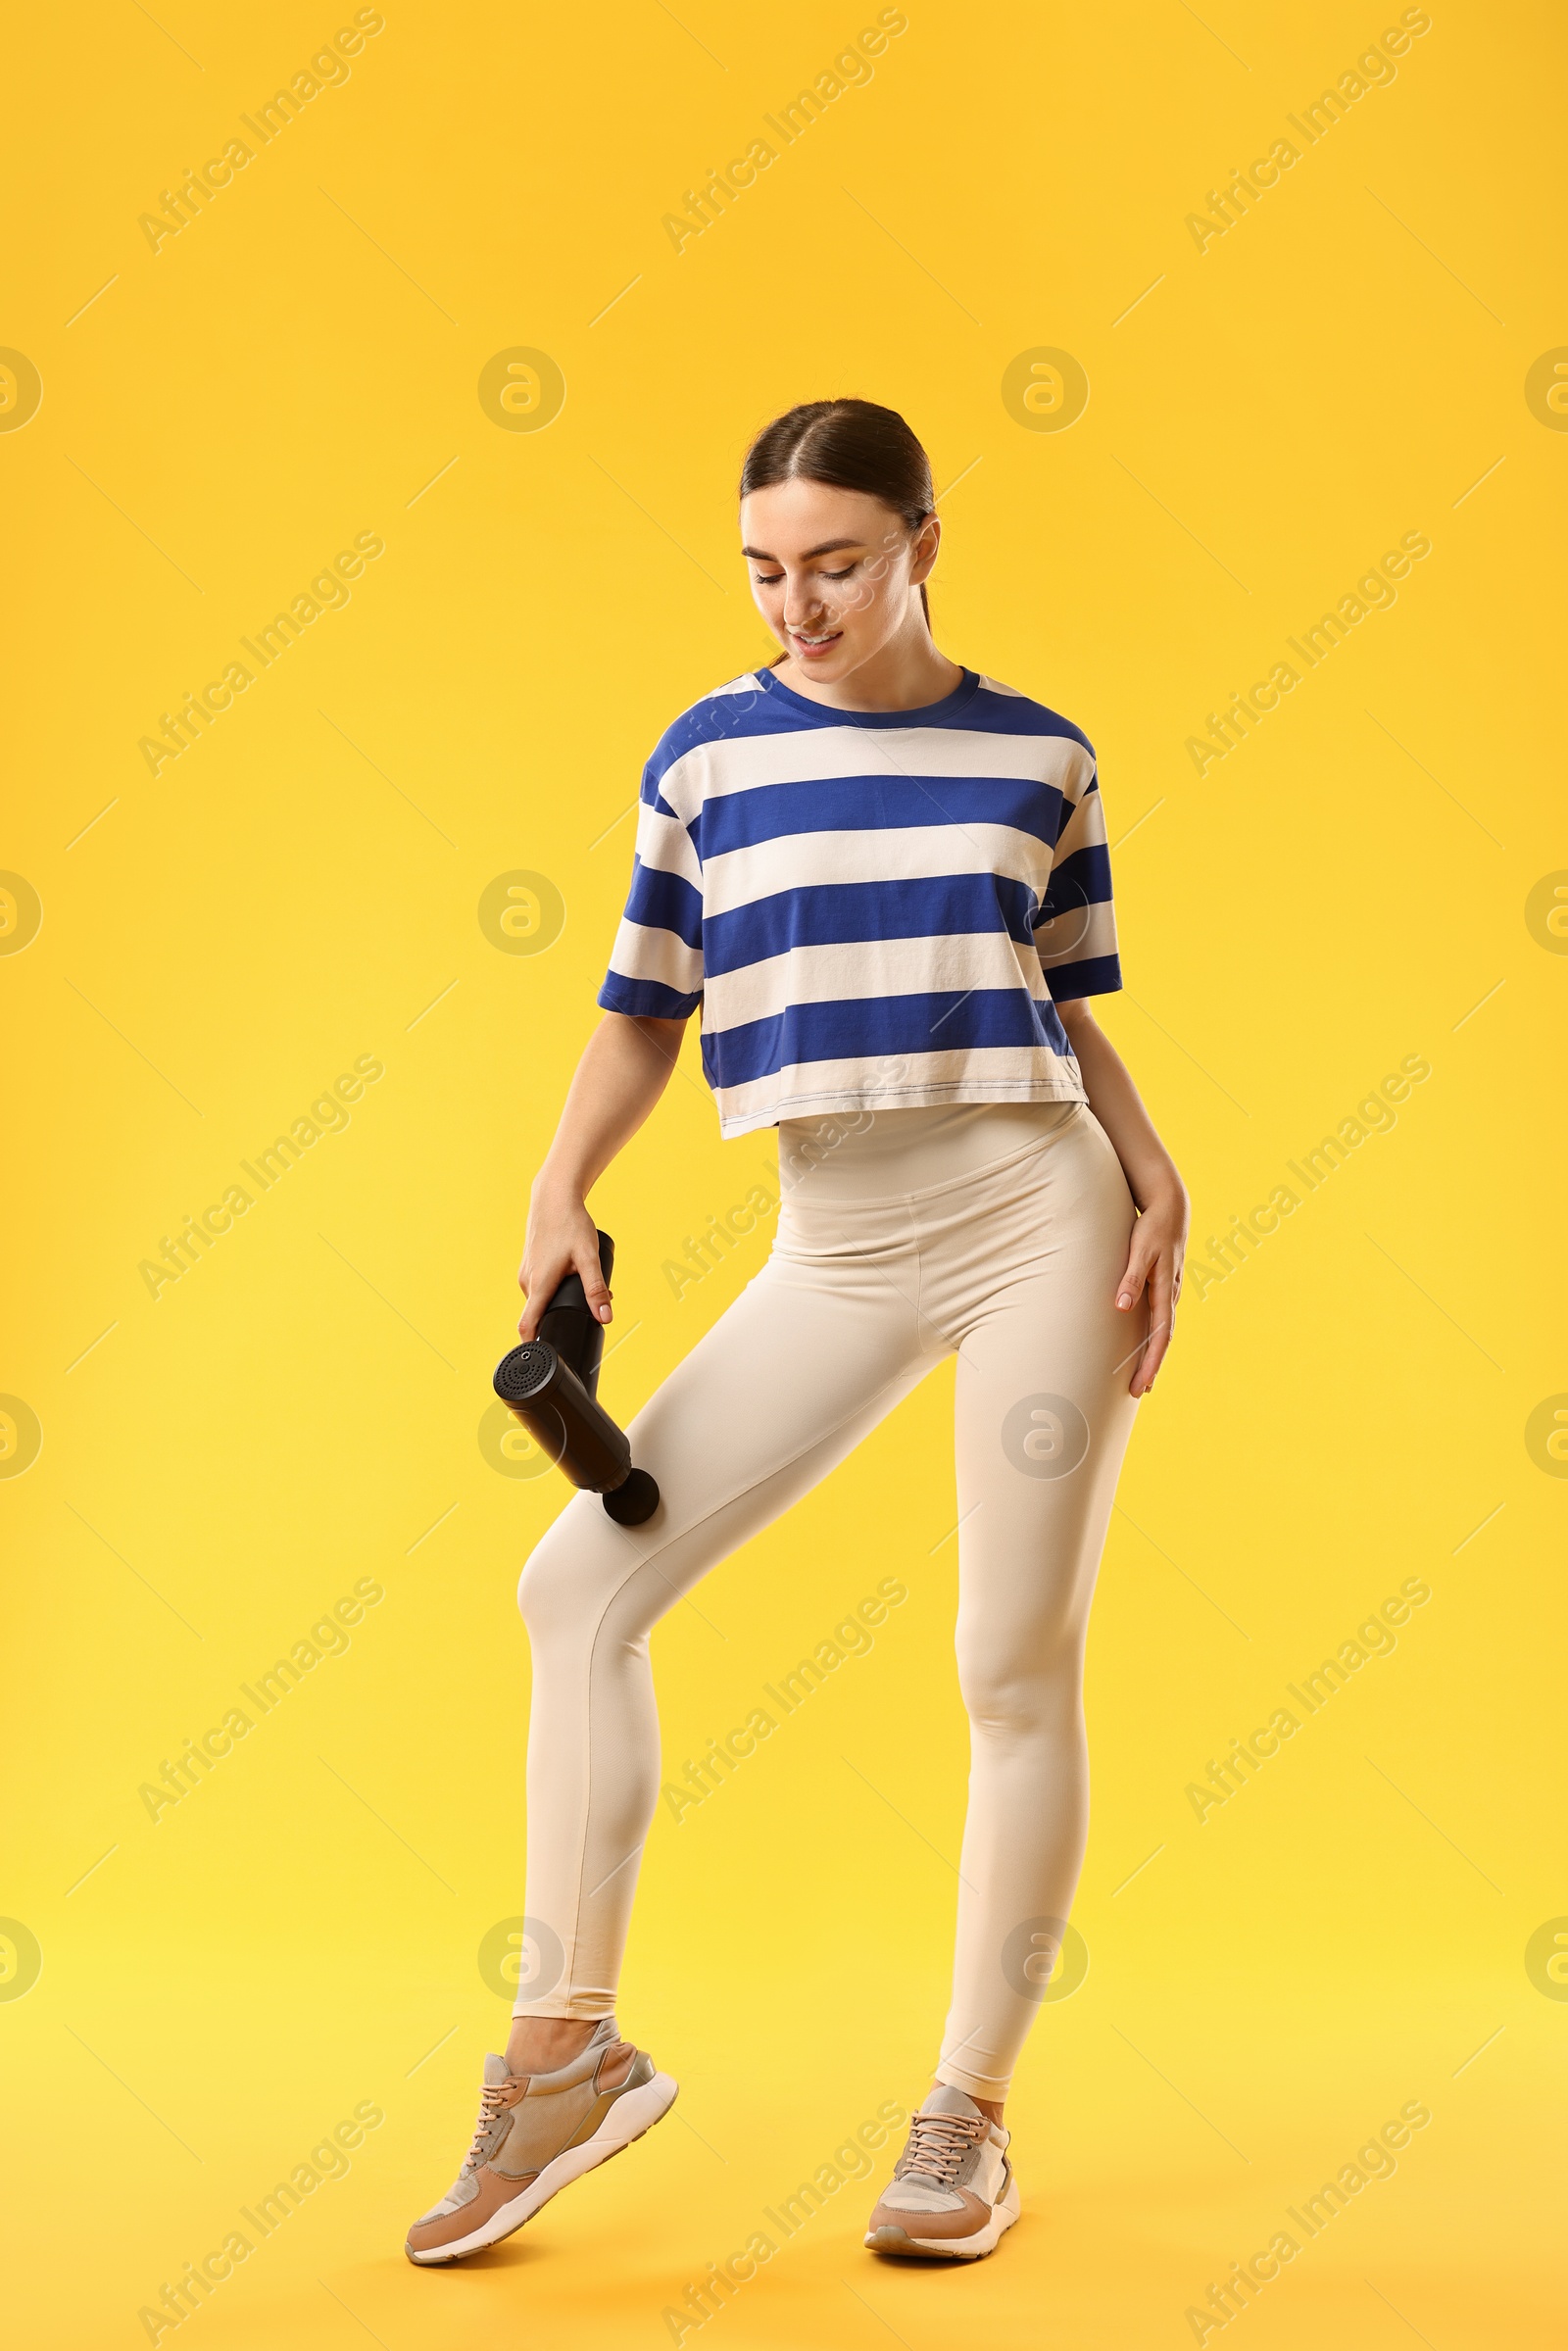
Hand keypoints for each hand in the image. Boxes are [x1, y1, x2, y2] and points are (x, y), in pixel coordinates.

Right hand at [518, 1186, 612, 1339]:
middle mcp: (527, 1281)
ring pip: (540, 1298)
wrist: (554, 1197)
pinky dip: (553, 1288)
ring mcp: (525, 1273)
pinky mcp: (528, 1265)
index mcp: (539, 1284)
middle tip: (586, 1311)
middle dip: (560, 1317)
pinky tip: (569, 1274)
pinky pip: (539, 1286)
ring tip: (582, 1285)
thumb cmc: (570, 1224)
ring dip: (558, 1301)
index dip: (533, 1344)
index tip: (543, 1356)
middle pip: (539, 1313)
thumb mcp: (589, 1257)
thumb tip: (605, 1318)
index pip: (527, 1325)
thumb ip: (597, 1289)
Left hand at [1115, 1183, 1186, 1397]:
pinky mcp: (1163, 1286)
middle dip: (1151, 1366)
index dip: (1151, 1362)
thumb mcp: (1140, 1249)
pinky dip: (1152, 1337)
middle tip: (1139, 1392)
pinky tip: (1144, 1344)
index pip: (1160, 1336)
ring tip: (1142, 1377)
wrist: (1171, 1207)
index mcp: (1165, 1291)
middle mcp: (1170, 1295)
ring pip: (1162, 1330)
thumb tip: (1122, 1306)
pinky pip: (1159, 1318)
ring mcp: (1168, 1291)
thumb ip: (1131, 1277)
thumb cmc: (1152, 1227)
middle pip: (1162, 1339)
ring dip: (1152, 1354)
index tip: (1142, 1384)